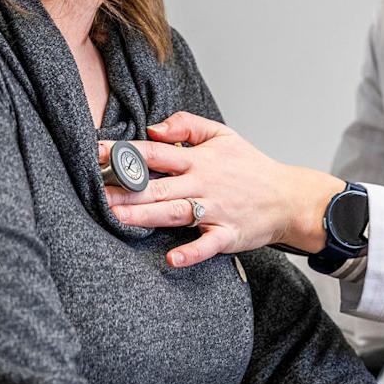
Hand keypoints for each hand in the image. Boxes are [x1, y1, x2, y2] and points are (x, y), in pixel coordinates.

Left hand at [100, 112, 343, 267]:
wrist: (287, 196)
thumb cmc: (250, 166)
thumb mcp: (222, 134)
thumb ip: (187, 125)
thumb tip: (153, 127)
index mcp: (200, 159)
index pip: (156, 152)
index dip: (126, 151)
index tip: (97, 152)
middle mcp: (204, 183)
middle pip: (159, 185)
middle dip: (126, 189)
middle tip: (96, 192)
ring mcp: (216, 209)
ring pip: (175, 212)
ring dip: (146, 216)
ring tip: (118, 218)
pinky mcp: (227, 234)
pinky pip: (207, 245)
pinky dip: (192, 252)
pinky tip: (172, 257)